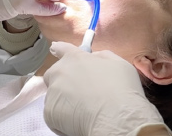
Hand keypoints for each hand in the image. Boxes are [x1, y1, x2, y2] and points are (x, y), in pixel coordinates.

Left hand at [43, 42, 167, 135]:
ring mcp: (53, 92)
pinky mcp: (50, 112)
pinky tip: (78, 121)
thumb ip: (101, 57)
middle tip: (79, 94)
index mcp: (75, 58)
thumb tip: (92, 58)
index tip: (54, 49)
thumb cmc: (121, 90)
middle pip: (54, 74)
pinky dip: (62, 118)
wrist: (116, 119)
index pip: (61, 49)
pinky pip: (53, 114)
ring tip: (83, 110)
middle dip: (63, 81)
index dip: (58, 49)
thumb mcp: (117, 63)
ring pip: (54, 96)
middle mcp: (60, 72)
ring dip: (63, 101)